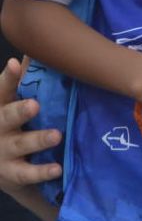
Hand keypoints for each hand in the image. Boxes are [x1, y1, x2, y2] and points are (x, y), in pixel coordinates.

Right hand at [0, 58, 62, 190]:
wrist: (0, 166)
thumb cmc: (12, 124)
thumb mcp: (12, 101)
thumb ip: (25, 79)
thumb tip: (38, 47)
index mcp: (0, 107)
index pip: (1, 90)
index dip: (7, 78)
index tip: (13, 64)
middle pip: (6, 117)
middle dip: (19, 111)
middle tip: (34, 105)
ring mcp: (4, 152)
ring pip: (20, 145)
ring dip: (37, 140)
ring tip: (56, 135)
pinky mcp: (12, 174)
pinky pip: (27, 174)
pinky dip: (41, 171)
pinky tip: (57, 168)